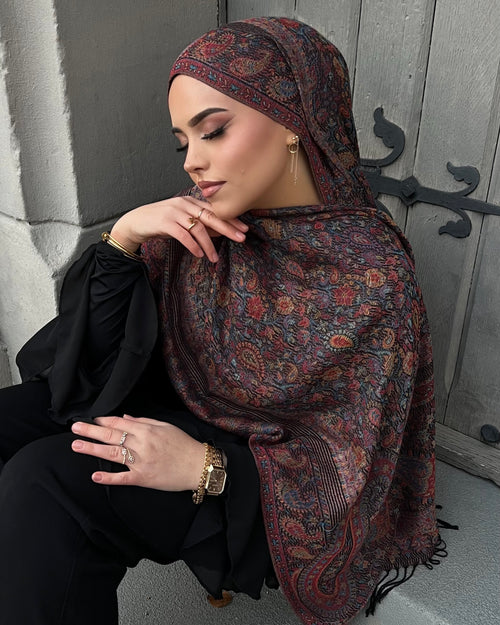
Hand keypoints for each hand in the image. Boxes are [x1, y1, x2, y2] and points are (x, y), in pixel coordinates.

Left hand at [71, 415, 205, 490]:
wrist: (198, 466)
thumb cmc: (184, 445)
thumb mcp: (166, 427)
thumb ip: (144, 422)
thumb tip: (125, 417)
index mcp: (147, 430)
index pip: (120, 423)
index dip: (103, 420)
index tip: (91, 419)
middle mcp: (142, 444)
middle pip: (112, 436)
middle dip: (91, 431)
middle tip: (75, 428)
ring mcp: (141, 462)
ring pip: (113, 454)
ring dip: (93, 450)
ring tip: (77, 446)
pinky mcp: (143, 478)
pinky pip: (123, 478)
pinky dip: (109, 478)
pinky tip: (95, 476)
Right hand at [110, 196, 247, 262]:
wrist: (137, 222)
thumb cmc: (162, 222)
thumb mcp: (183, 222)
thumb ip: (201, 225)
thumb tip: (222, 231)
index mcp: (191, 201)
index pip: (215, 210)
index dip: (230, 219)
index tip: (244, 228)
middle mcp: (184, 204)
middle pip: (210, 216)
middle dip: (228, 228)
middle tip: (241, 238)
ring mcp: (174, 212)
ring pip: (198, 228)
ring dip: (208, 245)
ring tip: (214, 258)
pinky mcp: (165, 222)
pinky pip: (183, 235)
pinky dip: (193, 245)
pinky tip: (199, 254)